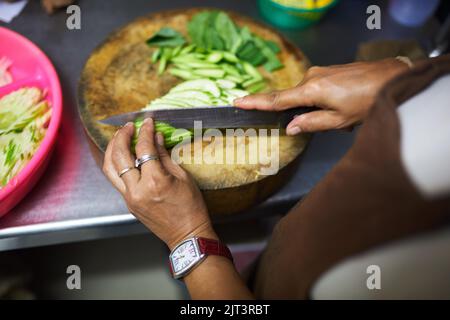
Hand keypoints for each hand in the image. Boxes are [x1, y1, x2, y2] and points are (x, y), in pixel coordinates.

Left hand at [102, 119, 216, 249]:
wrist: (187, 235)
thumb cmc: (191, 208)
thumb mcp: (183, 178)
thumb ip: (165, 156)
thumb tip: (156, 138)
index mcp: (155, 182)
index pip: (144, 148)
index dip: (146, 131)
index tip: (148, 122)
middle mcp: (137, 190)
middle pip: (119, 156)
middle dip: (121, 136)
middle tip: (128, 126)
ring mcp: (130, 198)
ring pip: (110, 168)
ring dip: (112, 149)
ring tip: (119, 137)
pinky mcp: (128, 203)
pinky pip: (116, 179)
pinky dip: (116, 164)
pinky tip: (123, 156)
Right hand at [234, 58, 407, 133]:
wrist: (392, 78)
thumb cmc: (368, 101)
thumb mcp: (339, 121)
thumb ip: (311, 123)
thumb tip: (290, 127)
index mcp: (311, 91)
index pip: (276, 100)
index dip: (255, 103)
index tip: (237, 102)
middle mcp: (312, 77)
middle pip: (292, 99)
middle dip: (299, 113)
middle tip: (327, 123)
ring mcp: (320, 72)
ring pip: (306, 96)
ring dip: (316, 109)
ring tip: (343, 117)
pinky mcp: (328, 71)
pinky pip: (316, 89)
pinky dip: (322, 101)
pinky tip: (343, 107)